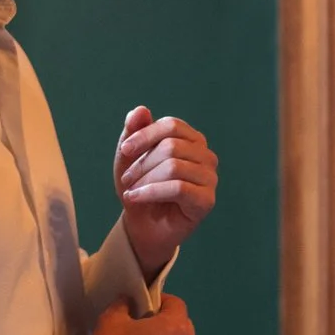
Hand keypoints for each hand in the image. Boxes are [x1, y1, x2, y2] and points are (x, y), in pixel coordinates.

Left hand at [112, 106, 217, 278]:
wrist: (144, 225)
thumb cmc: (140, 186)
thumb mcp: (130, 158)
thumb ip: (133, 131)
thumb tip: (141, 109)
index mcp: (191, 140)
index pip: (172, 125)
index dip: (145, 135)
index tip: (125, 150)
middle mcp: (205, 156)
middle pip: (172, 146)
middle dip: (142, 163)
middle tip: (126, 179)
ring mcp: (210, 178)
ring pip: (174, 167)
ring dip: (145, 179)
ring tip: (131, 191)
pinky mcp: (207, 200)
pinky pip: (178, 188)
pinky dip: (151, 192)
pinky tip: (135, 198)